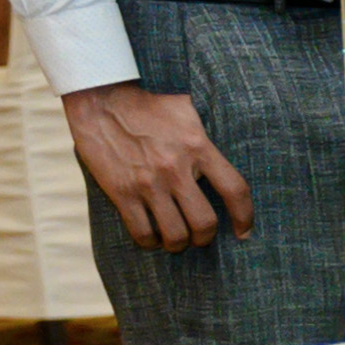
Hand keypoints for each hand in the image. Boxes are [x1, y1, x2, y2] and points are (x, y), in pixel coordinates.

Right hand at [64, 80, 254, 251]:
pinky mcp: (121, 192)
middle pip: (204, 222)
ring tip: (177, 240)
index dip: (244, 217)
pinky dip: (150, 242)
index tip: (243, 231)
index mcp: (198, 147)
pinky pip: (142, 232)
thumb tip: (227, 146)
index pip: (235, 190)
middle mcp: (176, 169)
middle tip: (201, 236)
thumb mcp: (186, 110)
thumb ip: (206, 134)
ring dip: (179, 244)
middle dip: (206, 237)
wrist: (101, 100)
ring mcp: (148, 183)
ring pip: (174, 234)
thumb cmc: (148, 105)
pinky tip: (152, 237)